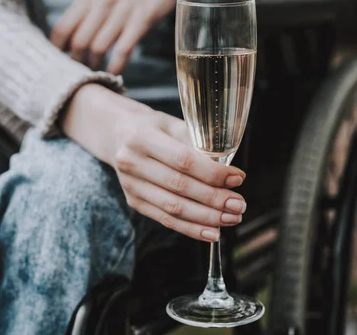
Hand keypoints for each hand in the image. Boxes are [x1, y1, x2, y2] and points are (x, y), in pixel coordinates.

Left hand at [50, 0, 204, 73]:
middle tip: (79, 75)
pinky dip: (116, 66)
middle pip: (78, 41)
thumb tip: (68, 42)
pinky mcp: (142, 20)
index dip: (57, 51)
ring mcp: (122, 11)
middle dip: (76, 63)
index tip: (59, 64)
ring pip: (98, 47)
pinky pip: (123, 50)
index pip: (62, 28)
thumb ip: (87, 14)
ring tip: (96, 75)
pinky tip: (115, 74)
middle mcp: (102, 2)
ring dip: (95, 67)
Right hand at [62, 84, 245, 241]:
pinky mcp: (134, 202)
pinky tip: (212, 232)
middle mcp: (132, 163)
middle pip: (180, 187)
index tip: (238, 178)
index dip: (213, 173)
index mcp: (143, 138)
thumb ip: (197, 143)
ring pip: (173, 208)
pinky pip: (165, 219)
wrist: (116, 135)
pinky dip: (191, 228)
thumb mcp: (172, 124)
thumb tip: (228, 168)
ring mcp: (131, 185)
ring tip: (231, 218)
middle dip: (214, 199)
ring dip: (206, 218)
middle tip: (239, 205)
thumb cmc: (152, 127)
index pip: (183, 160)